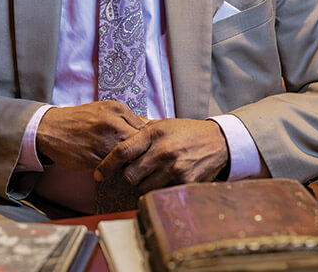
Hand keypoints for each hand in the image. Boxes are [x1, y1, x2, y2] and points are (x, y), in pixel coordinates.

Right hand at [36, 101, 147, 170]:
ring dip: (131, 164)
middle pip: (139, 144)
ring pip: (128, 158)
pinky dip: (116, 171)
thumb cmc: (79, 119)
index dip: (148, 140)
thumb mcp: (103, 109)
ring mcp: (103, 143)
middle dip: (142, 153)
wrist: (50, 129)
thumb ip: (126, 118)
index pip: (144, 128)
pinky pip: (113, 169)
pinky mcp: (94, 160)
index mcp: (116, 109)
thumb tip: (149, 128)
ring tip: (132, 167)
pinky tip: (115, 170)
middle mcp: (112, 124)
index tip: (149, 148)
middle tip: (144, 161)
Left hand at [94, 118, 229, 193]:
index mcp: (154, 133)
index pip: (122, 151)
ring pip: (143, 187)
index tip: (98, 174)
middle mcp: (163, 151)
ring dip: (142, 185)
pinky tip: (162, 181)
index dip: (106, 165)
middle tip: (131, 174)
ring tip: (150, 176)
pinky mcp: (184, 181)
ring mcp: (174, 168)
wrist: (219, 142)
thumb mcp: (163, 125)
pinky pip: (160, 192)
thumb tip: (114, 136)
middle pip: (129, 175)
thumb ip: (141, 132)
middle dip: (126, 177)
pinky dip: (157, 190)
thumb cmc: (187, 132)